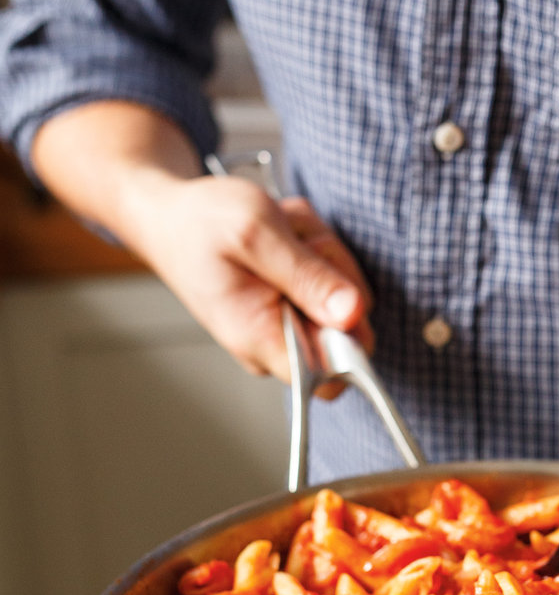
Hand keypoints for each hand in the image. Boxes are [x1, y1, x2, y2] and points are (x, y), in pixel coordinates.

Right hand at [125, 172, 373, 383]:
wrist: (169, 217)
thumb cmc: (200, 223)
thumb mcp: (258, 233)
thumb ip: (308, 276)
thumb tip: (353, 315)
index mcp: (262, 339)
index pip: (331, 377)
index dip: (349, 335)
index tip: (332, 289)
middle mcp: (276, 345)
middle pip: (348, 329)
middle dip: (334, 273)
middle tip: (294, 242)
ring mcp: (286, 329)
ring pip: (344, 300)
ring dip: (323, 254)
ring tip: (282, 236)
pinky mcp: (292, 311)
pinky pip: (330, 286)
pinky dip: (315, 252)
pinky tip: (284, 239)